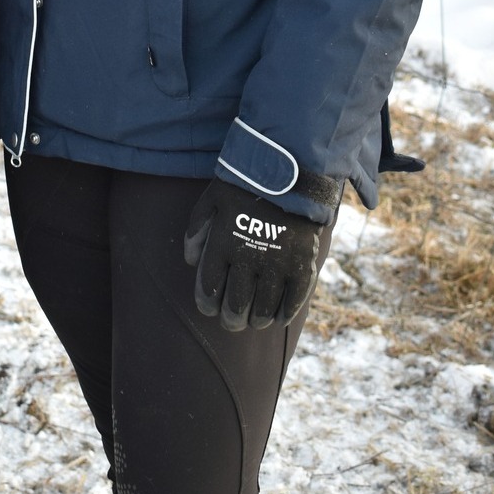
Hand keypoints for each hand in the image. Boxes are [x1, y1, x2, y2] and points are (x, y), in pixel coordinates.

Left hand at [183, 178, 324, 331]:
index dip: (208, 306)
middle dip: (231, 319)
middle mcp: (248, 258)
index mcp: (222, 244)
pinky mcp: (302, 265)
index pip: (210, 290)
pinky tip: (278, 318)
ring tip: (254, 320)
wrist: (289, 172)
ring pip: (263, 309)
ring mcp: (277, 264)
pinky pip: (293, 301)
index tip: (210, 309)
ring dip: (256, 320)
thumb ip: (197, 230)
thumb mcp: (211, 200)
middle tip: (232, 321)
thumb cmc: (245, 186)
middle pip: (236, 306)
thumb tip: (191, 262)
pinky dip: (284, 314)